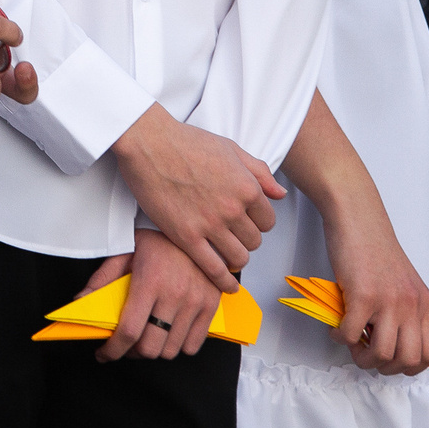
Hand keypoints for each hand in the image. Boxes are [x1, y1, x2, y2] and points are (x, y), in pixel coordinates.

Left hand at [77, 228, 219, 362]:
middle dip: (132, 352)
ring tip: (147, 336)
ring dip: (155, 349)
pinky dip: (178, 346)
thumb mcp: (124, 252)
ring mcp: (196, 302)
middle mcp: (175, 294)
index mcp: (149, 281)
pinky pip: (193, 346)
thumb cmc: (156, 240)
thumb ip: (101, 279)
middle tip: (126, 343)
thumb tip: (79, 301)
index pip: (129, 330)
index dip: (113, 349)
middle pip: (150, 348)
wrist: (195, 225)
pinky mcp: (211, 306)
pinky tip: (169, 332)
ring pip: (171, 350)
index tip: (104, 354)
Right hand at [108, 108, 283, 290]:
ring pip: (239, 257)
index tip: (247, 222)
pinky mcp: (187, 237)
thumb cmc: (186, 141)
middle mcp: (233, 208)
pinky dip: (223, 281)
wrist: (148, 143)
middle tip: (233, 235)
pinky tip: (226, 286)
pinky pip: (213, 268)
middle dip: (246, 239)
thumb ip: (259, 172)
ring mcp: (210, 224)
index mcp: (247, 186)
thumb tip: (280, 193)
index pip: (268, 220)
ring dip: (236, 258)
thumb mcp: (230, 148)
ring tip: (227, 254)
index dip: (258, 222)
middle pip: (254, 241)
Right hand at [321, 213, 428, 376]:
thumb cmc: (373, 246)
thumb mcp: (401, 281)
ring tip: (351, 342)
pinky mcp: (363, 295)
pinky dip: (340, 338)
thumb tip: (388, 340)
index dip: (409, 366)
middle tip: (367, 353)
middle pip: (408, 360)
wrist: (357, 217)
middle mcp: (411, 304)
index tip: (390, 359)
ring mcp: (388, 301)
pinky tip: (336, 327)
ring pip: (382, 354)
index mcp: (423, 302)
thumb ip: (402, 308)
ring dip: (362, 356)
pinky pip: (350, 334)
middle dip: (384, 367)